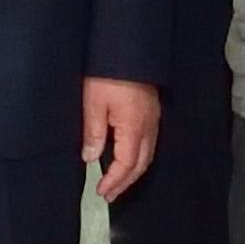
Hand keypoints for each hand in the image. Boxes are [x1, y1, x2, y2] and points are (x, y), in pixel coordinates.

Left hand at [81, 74, 158, 201]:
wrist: (129, 48)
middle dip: (125, 182)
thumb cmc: (109, 73)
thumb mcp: (93, 103)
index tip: (101, 191)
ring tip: (118, 181)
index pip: (126, 164)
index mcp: (134, 128)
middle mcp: (148, 127)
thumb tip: (90, 158)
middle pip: (141, 164)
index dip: (114, 181)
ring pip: (148, 155)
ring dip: (133, 172)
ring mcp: (153, 119)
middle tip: (110, 195)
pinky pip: (149, 143)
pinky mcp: (152, 111)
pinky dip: (139, 157)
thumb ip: (93, 133)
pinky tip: (128, 157)